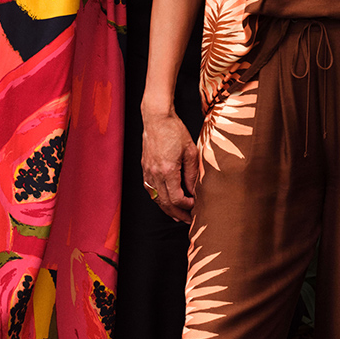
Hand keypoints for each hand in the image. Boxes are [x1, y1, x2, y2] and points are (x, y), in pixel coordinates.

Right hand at [141, 108, 200, 222]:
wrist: (156, 118)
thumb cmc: (174, 131)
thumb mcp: (190, 152)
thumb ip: (192, 174)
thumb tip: (195, 191)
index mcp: (167, 170)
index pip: (177, 198)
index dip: (187, 206)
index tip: (195, 206)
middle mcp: (154, 174)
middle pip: (165, 203)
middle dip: (178, 214)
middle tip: (188, 220)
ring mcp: (147, 172)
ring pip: (156, 199)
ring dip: (167, 210)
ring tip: (177, 216)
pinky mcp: (144, 168)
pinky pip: (151, 191)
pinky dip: (159, 200)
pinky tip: (166, 202)